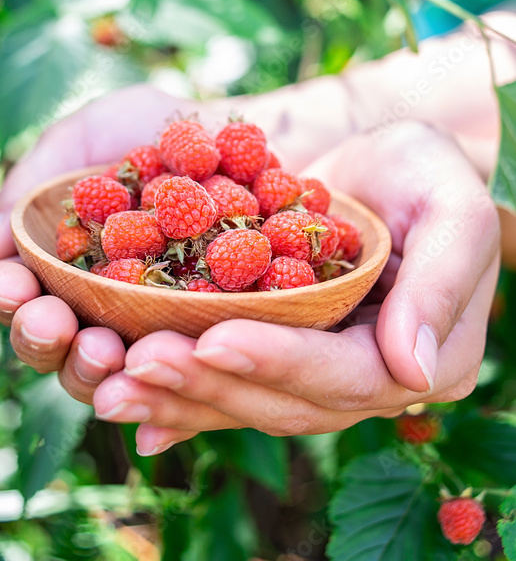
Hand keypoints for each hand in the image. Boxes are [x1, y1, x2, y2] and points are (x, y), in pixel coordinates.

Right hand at [0, 78, 353, 398]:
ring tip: (105, 349)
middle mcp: (93, 308)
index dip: (4, 294)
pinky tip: (168, 372)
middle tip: (52, 323)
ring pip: (109, 375)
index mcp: (54, 265)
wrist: (243, 132)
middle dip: (42, 337)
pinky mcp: (205, 343)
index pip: (14, 293)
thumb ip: (32, 181)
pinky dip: (170, 387)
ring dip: (94, 369)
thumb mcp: (84, 136)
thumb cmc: (153, 129)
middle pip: (52, 344)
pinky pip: (184, 379)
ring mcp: (149, 331)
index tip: (11, 283)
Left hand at [88, 122, 499, 455]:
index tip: (213, 341)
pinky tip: (119, 393)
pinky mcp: (272, 353)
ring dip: (173, 396)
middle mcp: (361, 381)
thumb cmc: (426, 171)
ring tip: (106, 385)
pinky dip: (173, 390)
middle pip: (280, 402)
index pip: (346, 376)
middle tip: (135, 361)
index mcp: (419, 359)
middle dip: (205, 383)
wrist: (381, 158)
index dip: (279, 361)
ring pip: (240, 400)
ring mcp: (313, 373)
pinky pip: (221, 380)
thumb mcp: (454, 208)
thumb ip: (442, 280)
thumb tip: (411, 370)